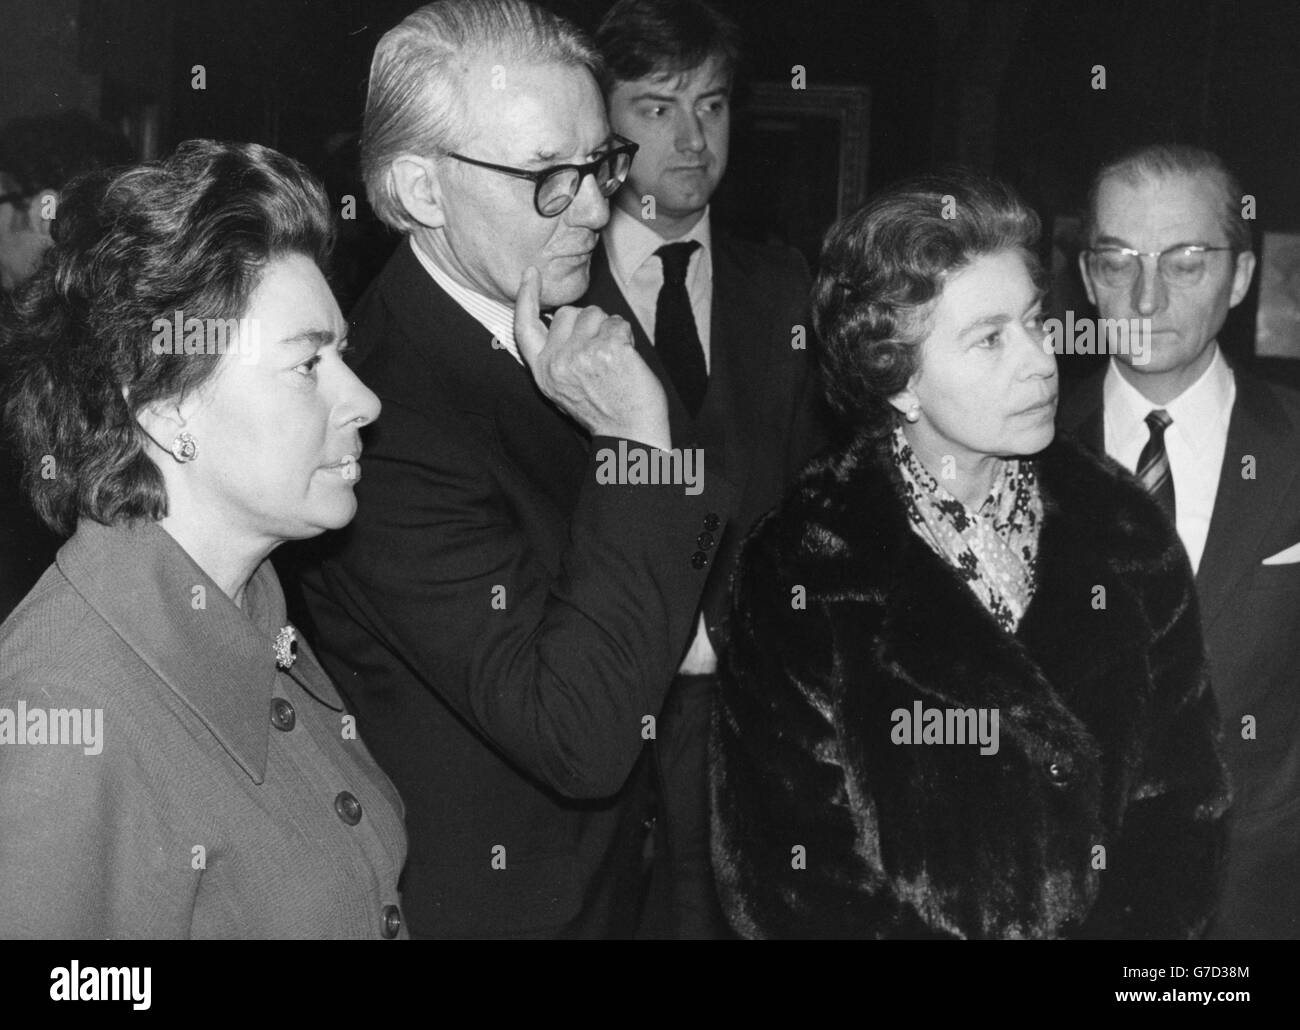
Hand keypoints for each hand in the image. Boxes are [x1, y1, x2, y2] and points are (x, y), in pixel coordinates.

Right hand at [514, 266, 670, 452]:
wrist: (630, 432)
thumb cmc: (602, 410)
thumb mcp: (561, 388)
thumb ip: (554, 356)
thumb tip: (554, 320)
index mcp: (542, 371)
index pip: (525, 327)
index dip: (526, 297)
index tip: (531, 274)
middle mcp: (557, 362)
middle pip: (569, 313)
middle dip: (587, 323)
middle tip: (599, 353)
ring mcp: (583, 354)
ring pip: (595, 314)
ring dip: (608, 328)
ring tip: (613, 358)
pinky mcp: (609, 349)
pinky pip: (618, 323)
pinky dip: (626, 335)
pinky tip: (626, 359)